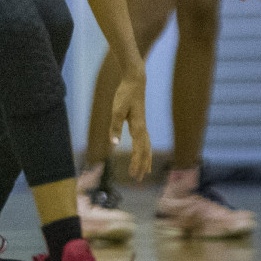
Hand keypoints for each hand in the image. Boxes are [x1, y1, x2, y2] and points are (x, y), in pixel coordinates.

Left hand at [109, 60, 151, 180]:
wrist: (135, 81)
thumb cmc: (125, 95)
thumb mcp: (116, 110)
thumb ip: (115, 127)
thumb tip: (113, 144)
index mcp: (138, 127)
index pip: (138, 150)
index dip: (136, 162)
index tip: (133, 174)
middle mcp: (143, 128)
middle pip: (145, 151)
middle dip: (142, 165)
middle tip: (138, 179)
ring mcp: (143, 126)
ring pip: (147, 147)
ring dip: (146, 160)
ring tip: (146, 172)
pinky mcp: (141, 122)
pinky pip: (145, 141)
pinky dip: (146, 150)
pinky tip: (144, 153)